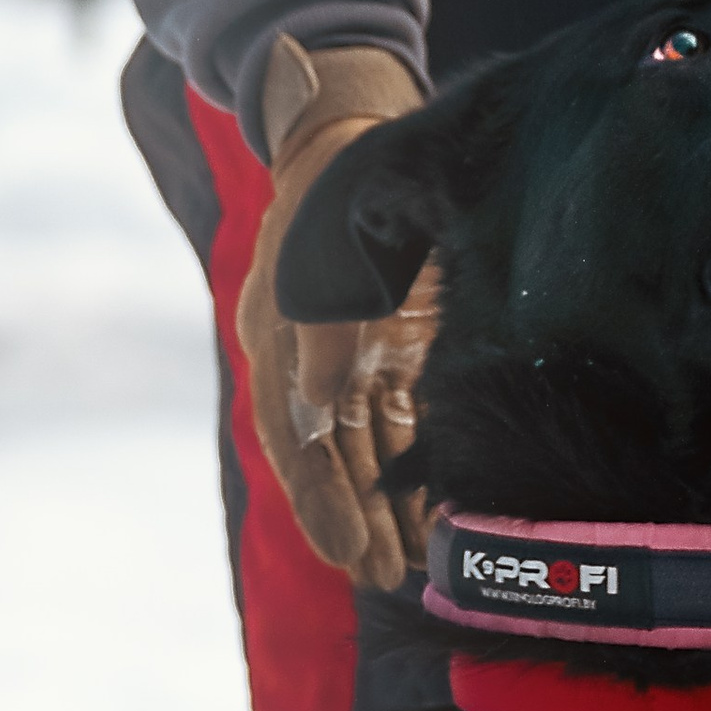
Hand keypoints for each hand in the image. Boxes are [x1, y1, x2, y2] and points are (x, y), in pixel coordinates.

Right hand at [236, 40, 434, 590]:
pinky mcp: (390, 345)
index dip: (321, 504)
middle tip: (383, 578)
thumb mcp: (322, 257)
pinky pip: (399, 419)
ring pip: (368, 447)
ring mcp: (350, 354)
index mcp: (277, 342)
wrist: (350, 131)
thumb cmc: (332, 192)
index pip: (297, 444)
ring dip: (385, 505)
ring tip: (409, 562)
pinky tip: (433, 506)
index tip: (346, 555)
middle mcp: (309, 360)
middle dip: (357, 521)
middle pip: (334, 458)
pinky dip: (412, 463)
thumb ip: (318, 337)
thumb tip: (314, 414)